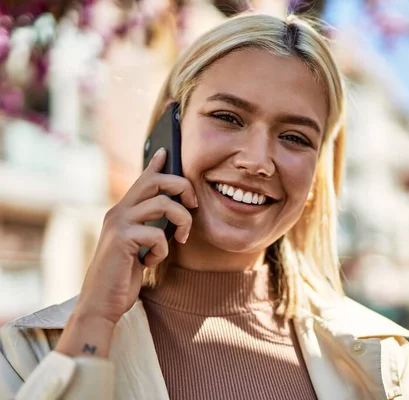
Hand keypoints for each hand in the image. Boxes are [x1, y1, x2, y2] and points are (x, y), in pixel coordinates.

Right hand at [77, 147, 197, 323]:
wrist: (102, 302)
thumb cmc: (123, 275)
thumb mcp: (140, 246)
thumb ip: (150, 227)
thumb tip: (174, 211)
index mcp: (123, 211)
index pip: (143, 180)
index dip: (157, 164)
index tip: (167, 151)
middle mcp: (119, 212)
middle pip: (156, 181)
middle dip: (183, 187)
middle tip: (194, 205)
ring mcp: (119, 224)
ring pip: (163, 204)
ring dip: (182, 221)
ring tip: (181, 238)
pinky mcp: (122, 240)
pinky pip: (157, 234)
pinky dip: (163, 249)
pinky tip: (152, 261)